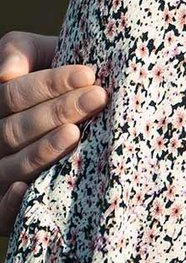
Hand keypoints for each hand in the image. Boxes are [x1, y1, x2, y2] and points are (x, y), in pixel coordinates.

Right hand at [0, 32, 109, 236]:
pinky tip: (25, 189)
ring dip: (42, 151)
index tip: (88, 74)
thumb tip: (7, 72)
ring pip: (12, 165)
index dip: (49, 85)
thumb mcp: (42, 55)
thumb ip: (21, 50)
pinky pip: (1, 211)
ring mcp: (0, 172)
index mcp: (0, 103)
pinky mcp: (5, 209)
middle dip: (58, 112)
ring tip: (75, 134)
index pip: (14, 94)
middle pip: (16, 129)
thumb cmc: (62, 80)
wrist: (84, 109)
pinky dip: (11, 204)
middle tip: (98, 98)